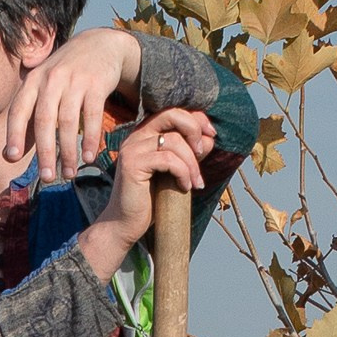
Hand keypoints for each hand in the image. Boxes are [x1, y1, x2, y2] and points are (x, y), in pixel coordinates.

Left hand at [3, 26, 146, 177]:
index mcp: (33, 81)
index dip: (14, 133)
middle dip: (45, 152)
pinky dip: (90, 139)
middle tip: (46, 178)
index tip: (12, 157)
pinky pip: (92, 116)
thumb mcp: (44, 86)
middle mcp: (51, 79)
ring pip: (68, 122)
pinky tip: (89, 157)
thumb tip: (10, 154)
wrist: (100, 44)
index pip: (19, 110)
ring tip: (68, 174)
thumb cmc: (66, 73)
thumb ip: (29, 115)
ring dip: (68, 151)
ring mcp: (75, 80)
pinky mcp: (97, 84)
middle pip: (44, 120)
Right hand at [74, 110, 209, 281]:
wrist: (125, 224)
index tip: (211, 135)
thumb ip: (190, 153)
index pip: (174, 112)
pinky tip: (184, 187)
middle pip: (172, 115)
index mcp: (146, 134)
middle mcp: (136, 136)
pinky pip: (168, 160)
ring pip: (173, 141)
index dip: (197, 119)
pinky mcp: (132, 164)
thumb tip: (210, 137)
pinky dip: (182, 173)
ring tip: (195, 182)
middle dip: (194, 130)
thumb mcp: (176, 172)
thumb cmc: (151, 199)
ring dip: (191, 162)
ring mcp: (132, 149)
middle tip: (203, 152)